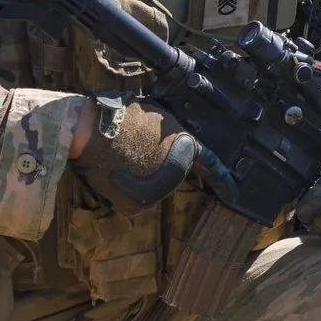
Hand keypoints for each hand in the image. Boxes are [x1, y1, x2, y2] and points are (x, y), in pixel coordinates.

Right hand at [72, 98, 213, 206]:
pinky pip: (135, 197)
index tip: (233, 190)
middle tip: (137, 148)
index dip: (222, 178)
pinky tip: (114, 171)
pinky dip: (127, 188)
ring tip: (121, 156)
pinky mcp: (135, 205)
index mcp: (184, 149)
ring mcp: (155, 193)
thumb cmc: (118, 115)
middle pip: (172, 174)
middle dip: (159, 165)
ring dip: (142, 177)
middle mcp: (174, 175)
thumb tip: (180, 142)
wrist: (87, 130)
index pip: (209, 165)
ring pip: (153, 187)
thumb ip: (174, 133)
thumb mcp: (157, 115)